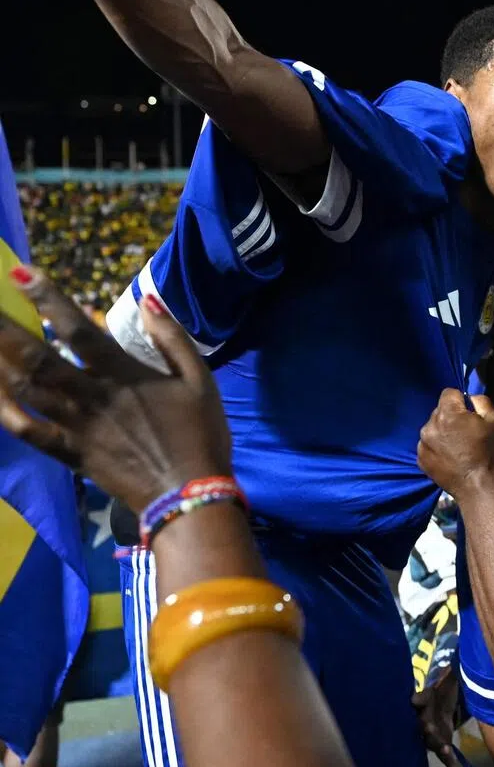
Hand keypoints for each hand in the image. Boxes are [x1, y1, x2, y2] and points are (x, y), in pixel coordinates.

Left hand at [0, 266, 231, 510]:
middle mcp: (91, 397)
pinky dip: (3, 412)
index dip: (49, 300)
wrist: (188, 493)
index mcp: (124, 375)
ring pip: (25, 391)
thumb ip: (172, 338)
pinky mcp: (70, 455)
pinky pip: (27, 432)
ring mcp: (76, 427)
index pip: (78, 330)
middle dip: (3, 330)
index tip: (20, 273)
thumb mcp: (200, 380)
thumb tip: (148, 301)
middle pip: (37, 358)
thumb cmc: (200, 433)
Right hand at [412, 664, 460, 766]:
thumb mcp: (448, 676)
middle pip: (422, 722)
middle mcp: (425, 716)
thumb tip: (459, 636)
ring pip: (430, 740)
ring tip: (445, 748)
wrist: (443, 707)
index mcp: (427, 698)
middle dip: (424, 725)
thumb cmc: (444, 688)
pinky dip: (448, 760)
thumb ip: (451, 664)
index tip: (415, 700)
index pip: (421, 698)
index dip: (418, 699)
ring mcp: (431, 732)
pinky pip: (443, 754)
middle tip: (426, 727)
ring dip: (436, 744)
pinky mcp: (440, 742)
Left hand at [417, 389, 493, 497]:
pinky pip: (427, 444)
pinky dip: (436, 447)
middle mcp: (430, 425)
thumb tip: (470, 398)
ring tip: (456, 447)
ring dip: (442, 431)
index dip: (460, 400)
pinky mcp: (420, 458)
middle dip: (451, 416)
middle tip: (465, 432)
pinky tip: (449, 457)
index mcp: (448, 413)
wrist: (477, 486)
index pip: (449, 393)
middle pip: (440, 410)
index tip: (469, 413)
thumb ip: (481, 401)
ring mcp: (422, 443)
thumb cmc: (487, 452)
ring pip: (432, 427)